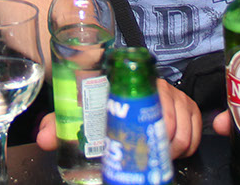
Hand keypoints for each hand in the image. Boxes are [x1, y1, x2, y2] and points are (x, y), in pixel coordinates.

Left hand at [35, 80, 201, 159]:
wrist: (119, 85)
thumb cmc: (98, 99)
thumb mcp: (78, 111)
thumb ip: (57, 124)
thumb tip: (44, 138)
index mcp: (127, 83)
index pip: (144, 103)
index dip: (146, 129)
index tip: (141, 145)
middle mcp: (155, 85)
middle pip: (167, 120)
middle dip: (158, 145)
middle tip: (145, 155)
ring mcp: (173, 94)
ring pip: (183, 127)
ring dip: (173, 148)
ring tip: (157, 155)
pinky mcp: (186, 104)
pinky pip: (196, 128)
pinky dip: (189, 144)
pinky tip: (174, 152)